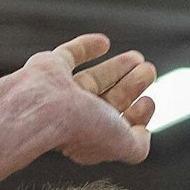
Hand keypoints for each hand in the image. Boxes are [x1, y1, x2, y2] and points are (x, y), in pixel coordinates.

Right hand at [11, 34, 155, 165]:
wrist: (40, 109)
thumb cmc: (79, 129)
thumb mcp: (123, 144)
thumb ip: (138, 146)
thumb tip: (144, 133)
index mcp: (88, 138)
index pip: (117, 126)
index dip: (137, 114)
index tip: (148, 102)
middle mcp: (73, 117)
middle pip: (108, 100)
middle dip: (131, 86)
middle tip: (149, 72)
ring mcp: (60, 92)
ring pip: (93, 78)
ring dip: (117, 68)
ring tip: (138, 58)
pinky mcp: (48, 68)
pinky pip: (70, 55)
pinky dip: (87, 47)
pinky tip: (104, 42)